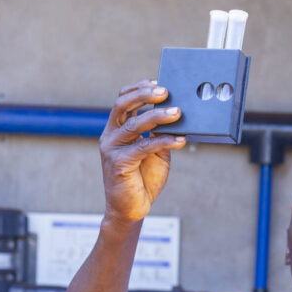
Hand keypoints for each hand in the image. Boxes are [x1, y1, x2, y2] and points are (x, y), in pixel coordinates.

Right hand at [99, 79, 185, 224]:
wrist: (131, 209)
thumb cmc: (142, 180)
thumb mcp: (155, 153)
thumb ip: (160, 135)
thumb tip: (177, 117)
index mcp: (117, 129)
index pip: (122, 100)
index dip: (138, 89)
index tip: (158, 83)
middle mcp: (110, 136)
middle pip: (122, 105)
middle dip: (144, 94)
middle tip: (165, 91)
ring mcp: (112, 149)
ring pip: (134, 124)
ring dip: (157, 116)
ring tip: (177, 112)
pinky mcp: (118, 163)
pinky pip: (143, 147)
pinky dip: (164, 141)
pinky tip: (180, 141)